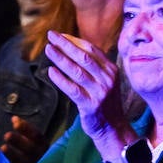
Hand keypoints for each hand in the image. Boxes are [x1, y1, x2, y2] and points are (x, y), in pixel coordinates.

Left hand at [1, 115, 51, 162]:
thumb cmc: (37, 156)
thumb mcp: (35, 144)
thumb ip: (26, 132)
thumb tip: (14, 119)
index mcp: (44, 147)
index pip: (37, 136)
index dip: (26, 128)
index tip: (14, 120)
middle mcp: (42, 158)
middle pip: (31, 149)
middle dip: (19, 141)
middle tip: (7, 135)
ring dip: (14, 155)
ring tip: (3, 147)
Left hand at [45, 30, 123, 144]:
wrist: (113, 128)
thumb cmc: (105, 101)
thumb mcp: (106, 80)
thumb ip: (94, 65)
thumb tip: (72, 45)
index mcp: (111, 70)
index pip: (91, 49)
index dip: (74, 40)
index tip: (60, 35)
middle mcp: (107, 79)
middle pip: (83, 56)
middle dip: (65, 44)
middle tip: (51, 35)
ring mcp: (100, 92)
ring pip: (76, 71)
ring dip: (60, 58)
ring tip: (48, 49)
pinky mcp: (90, 106)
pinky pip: (72, 89)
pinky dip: (60, 79)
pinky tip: (50, 72)